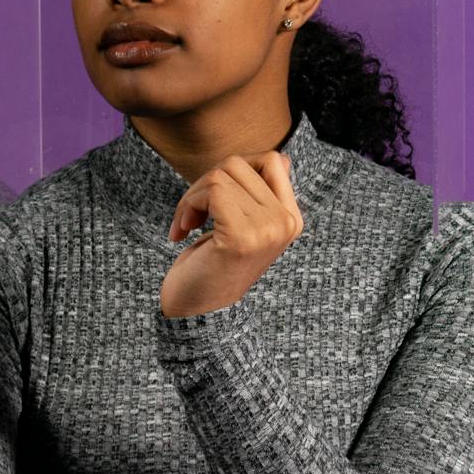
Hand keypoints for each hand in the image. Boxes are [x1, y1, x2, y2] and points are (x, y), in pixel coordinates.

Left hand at [161, 148, 303, 317]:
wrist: (198, 315)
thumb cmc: (214, 266)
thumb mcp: (245, 225)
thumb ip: (262, 195)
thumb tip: (281, 159)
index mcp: (291, 219)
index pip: (274, 161)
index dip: (235, 170)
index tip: (215, 199)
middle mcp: (286, 223)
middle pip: (240, 163)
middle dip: (205, 182)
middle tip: (193, 214)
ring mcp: (267, 229)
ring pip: (221, 174)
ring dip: (192, 196)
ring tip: (188, 223)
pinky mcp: (242, 235)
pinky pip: (212, 190)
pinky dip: (188, 205)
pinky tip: (182, 231)